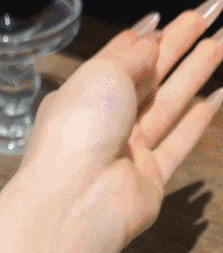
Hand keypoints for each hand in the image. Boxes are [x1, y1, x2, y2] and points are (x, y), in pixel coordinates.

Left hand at [19, 8, 222, 245]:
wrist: (78, 199)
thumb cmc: (81, 128)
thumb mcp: (101, 74)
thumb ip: (131, 55)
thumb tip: (151, 42)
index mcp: (84, 95)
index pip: (118, 59)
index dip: (145, 37)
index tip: (166, 17)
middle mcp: (105, 123)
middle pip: (149, 77)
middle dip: (181, 44)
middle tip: (211, 13)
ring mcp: (128, 152)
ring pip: (168, 105)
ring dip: (196, 73)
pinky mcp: (150, 178)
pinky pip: (178, 143)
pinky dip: (198, 121)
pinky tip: (217, 97)